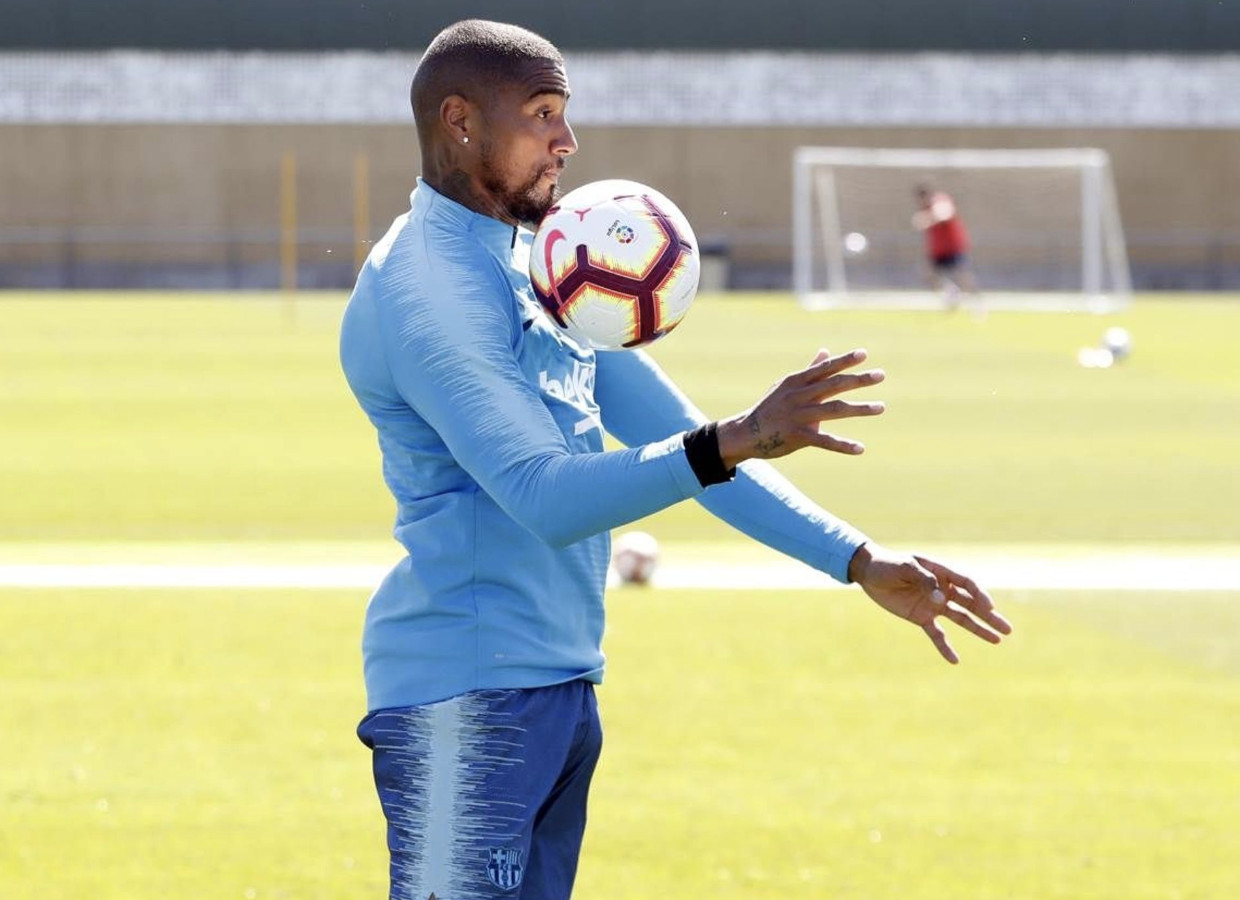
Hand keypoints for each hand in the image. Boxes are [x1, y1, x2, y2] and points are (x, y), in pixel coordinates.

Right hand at [716, 348, 884, 468]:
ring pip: (834, 410)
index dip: (844, 360)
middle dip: (858, 379)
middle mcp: (799, 396)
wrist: (746, 433)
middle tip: (881, 375)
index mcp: (797, 382)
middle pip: (834, 385)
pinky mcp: (798, 437)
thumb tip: (826, 351)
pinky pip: (824, 441)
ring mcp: (798, 416)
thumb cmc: (770, 407)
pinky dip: (843, 445)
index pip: (825, 368)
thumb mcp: (786, 385)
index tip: (864, 354)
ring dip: (859, 409)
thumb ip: (810, 370)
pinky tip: (860, 448)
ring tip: (881, 407)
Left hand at [847, 543, 1012, 663]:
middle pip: (971, 603)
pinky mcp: (921, 617)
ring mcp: (933, 604)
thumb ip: (924, 580)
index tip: (989, 608)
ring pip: (961, 618)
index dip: (979, 595)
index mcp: (941, 572)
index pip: (967, 583)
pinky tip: (955, 660)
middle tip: (1007, 629)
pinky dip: (945, 646)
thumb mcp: (905, 567)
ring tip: (997, 640)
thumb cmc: (888, 564)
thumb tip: (940, 598)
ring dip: (978, 629)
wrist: (869, 572)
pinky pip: (937, 634)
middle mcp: (942, 589)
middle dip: (989, 615)